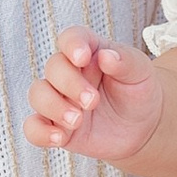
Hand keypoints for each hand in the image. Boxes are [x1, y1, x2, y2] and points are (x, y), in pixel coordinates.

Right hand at [26, 29, 166, 163]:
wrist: (143, 126)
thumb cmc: (138, 90)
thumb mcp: (140, 72)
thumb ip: (125, 61)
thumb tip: (107, 56)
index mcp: (89, 51)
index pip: (71, 38)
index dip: (72, 45)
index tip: (82, 58)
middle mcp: (69, 73)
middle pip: (53, 67)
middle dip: (70, 84)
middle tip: (93, 101)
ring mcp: (60, 99)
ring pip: (38, 94)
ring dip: (53, 107)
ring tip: (78, 121)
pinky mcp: (56, 125)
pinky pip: (34, 127)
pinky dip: (41, 133)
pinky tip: (59, 138)